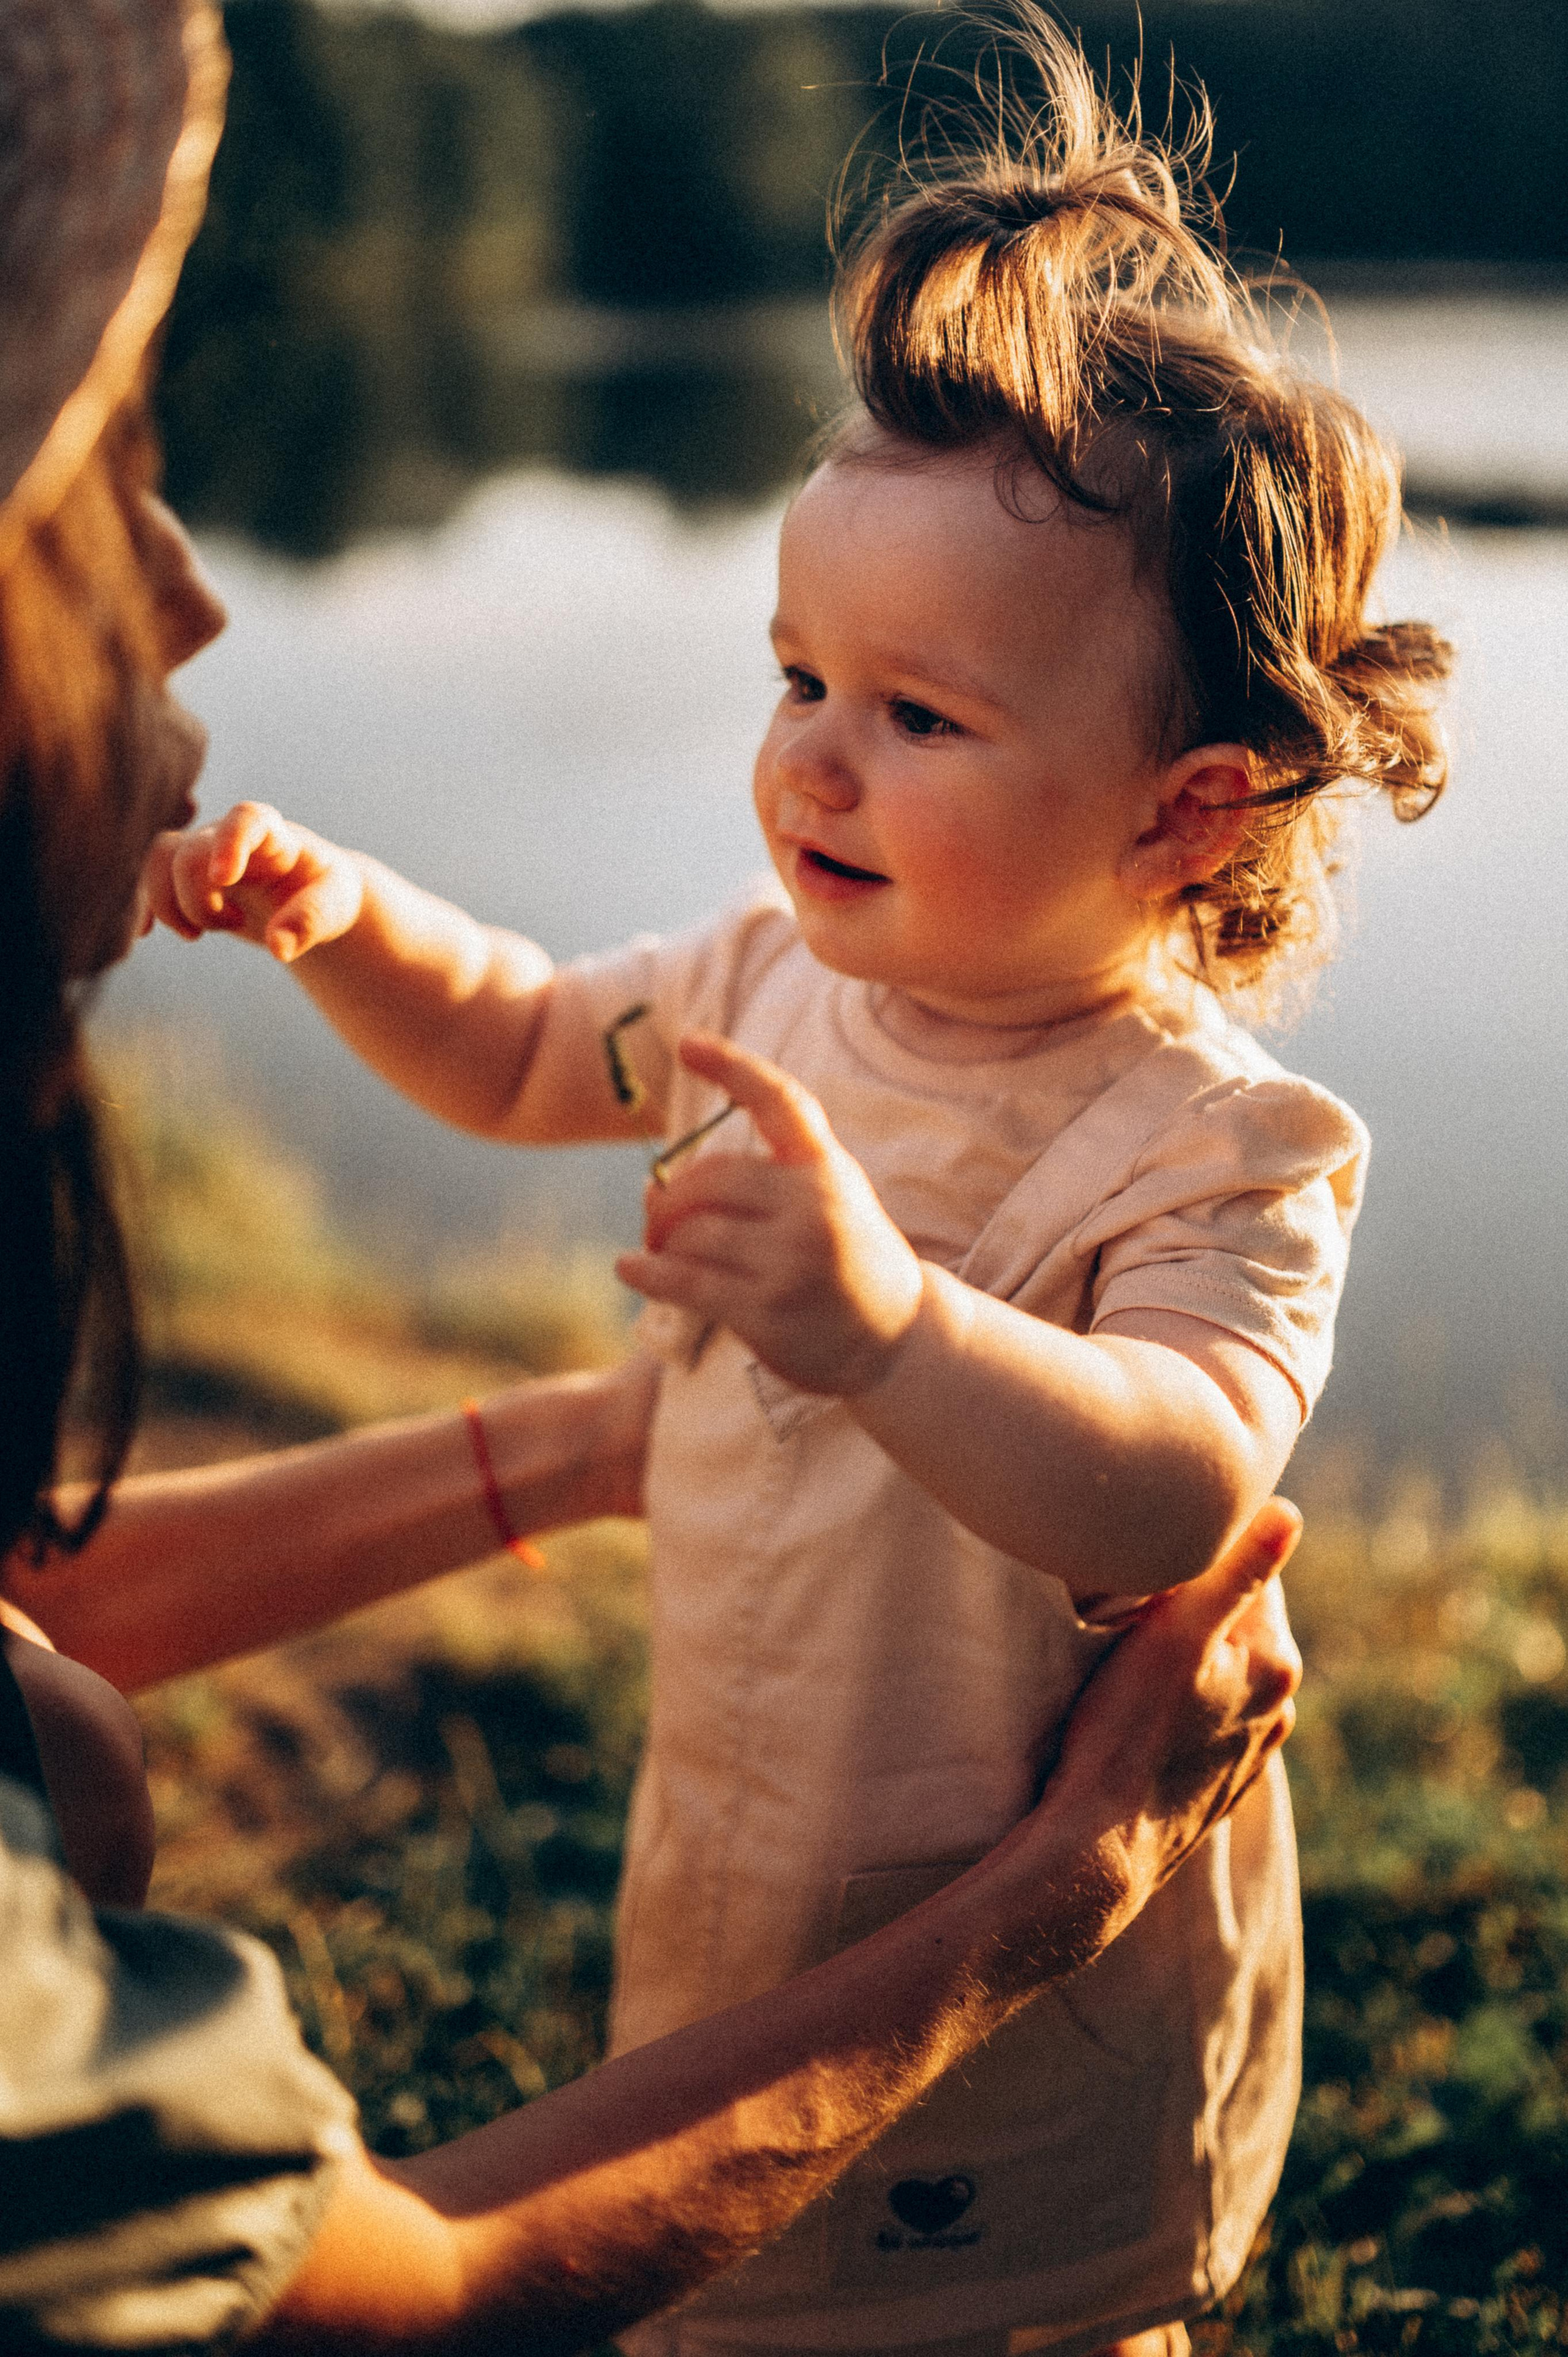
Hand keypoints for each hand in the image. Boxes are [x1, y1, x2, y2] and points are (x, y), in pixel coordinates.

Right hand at [140, 800, 364, 962]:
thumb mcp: (334, 908)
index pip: (246, 819)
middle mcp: (232, 835)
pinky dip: (148, 906)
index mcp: (274, 834)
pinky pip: (152, 876)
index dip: (230, 843)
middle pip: (192, 853)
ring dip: (169, 904)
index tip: (223, 879)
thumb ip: (310, 923)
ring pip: (162, 859)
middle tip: (234, 924)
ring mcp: (206, 852)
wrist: (310, 897)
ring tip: (198, 934)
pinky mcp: (190, 874)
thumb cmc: (325, 894)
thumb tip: (279, 949)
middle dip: (200, 901)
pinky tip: (146, 933)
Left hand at [614, 1032, 923, 1393]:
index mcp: (828, 1168)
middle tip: (658, 1219)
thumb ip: (754, 1185)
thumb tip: (651, 1187)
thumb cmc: (844, 1261)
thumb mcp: (822, 1202)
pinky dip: (648, 1272)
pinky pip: (687, 1281)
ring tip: (660, 1250)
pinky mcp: (768, 1309)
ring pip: (694, 1231)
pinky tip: (631, 1268)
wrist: (897, 1335)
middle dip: (670, 1197)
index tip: (688, 1043)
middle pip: (710, 1176)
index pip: (781, 1102)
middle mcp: (814, 1206)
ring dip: (663, 1240)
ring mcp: (792, 1259)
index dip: (733, 1067)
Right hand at [1042, 1499, 1302, 1924]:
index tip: (1154, 1551)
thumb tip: (1288, 1511)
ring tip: (1134, 1658)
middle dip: (1195, 1606)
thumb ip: (1238, 1571)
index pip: (1251, 1572)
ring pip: (1221, 1675)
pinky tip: (1146, 1712)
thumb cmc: (1128, 1732)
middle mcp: (1278, 1709)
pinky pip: (1207, 1722)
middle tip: (1136, 1601)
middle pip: (1236, 1624)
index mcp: (1277, 1663)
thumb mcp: (1177, 1634)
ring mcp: (1250, 1753)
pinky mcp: (1218, 1787)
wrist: (1099, 1853)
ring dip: (1190, 1658)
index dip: (1199, 1554)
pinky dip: (1183, 1706)